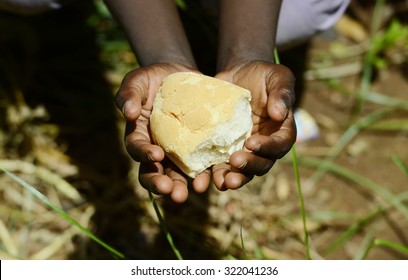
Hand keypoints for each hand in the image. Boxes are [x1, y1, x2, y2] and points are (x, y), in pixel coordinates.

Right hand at [115, 63, 210, 202]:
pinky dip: (206, 173)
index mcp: (139, 135)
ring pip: (177, 175)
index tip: (155, 155)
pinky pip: (200, 164)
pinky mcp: (196, 148)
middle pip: (154, 172)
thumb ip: (128, 94)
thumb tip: (127, 113)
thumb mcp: (137, 81)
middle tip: (173, 192)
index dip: (144, 154)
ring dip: (184, 186)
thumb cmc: (153, 79)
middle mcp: (155, 149)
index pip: (137, 148)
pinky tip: (215, 178)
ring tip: (195, 191)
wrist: (180, 76)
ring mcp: (176, 152)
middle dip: (162, 184)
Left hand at [213, 60, 296, 189]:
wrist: (237, 75)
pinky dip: (215, 172)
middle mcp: (264, 145)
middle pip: (262, 163)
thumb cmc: (262, 74)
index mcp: (281, 130)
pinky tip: (205, 177)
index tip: (251, 143)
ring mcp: (244, 150)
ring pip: (243, 170)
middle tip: (235, 163)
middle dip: (249, 167)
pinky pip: (222, 164)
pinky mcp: (225, 149)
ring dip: (234, 178)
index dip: (268, 147)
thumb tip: (280, 114)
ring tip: (224, 182)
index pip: (280, 144)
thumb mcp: (277, 76)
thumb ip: (282, 92)